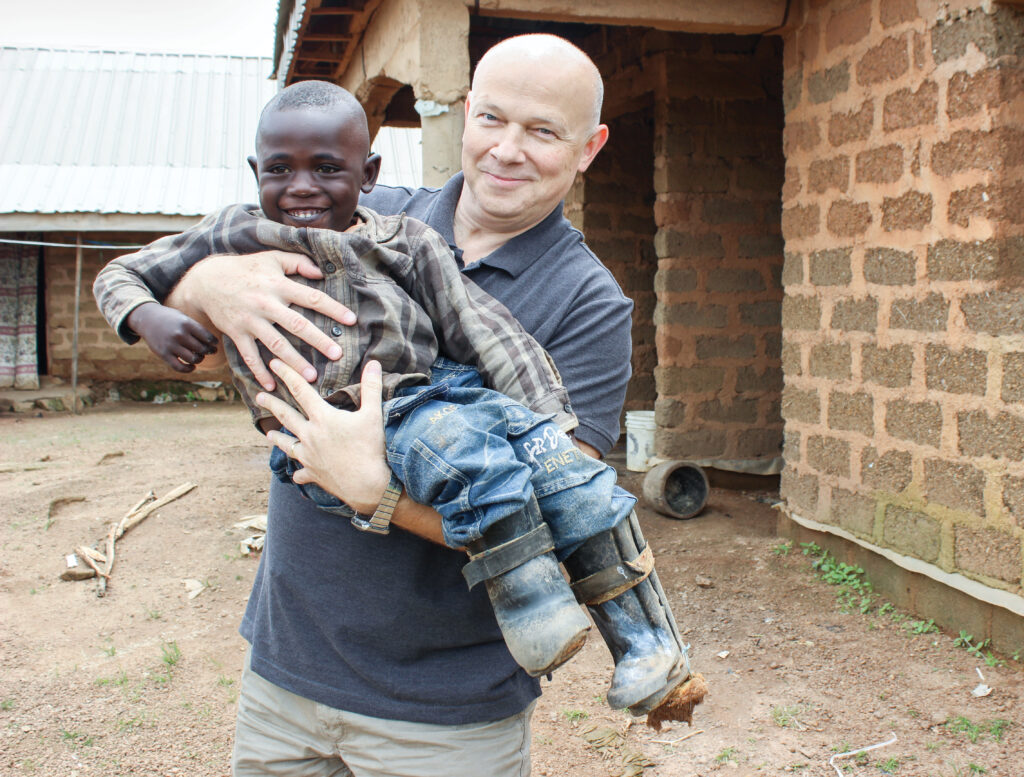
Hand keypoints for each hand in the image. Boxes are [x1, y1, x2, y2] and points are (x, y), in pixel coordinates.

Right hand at [127, 302, 217, 371]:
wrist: (147, 319)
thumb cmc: (171, 318)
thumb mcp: (184, 317)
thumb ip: (196, 328)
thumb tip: (213, 343)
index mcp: (187, 323)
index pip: (207, 337)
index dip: (214, 342)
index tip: (215, 343)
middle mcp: (179, 335)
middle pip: (202, 349)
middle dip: (209, 351)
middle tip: (211, 351)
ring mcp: (171, 345)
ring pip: (193, 359)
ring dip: (200, 359)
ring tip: (200, 356)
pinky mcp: (164, 354)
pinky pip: (180, 367)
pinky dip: (189, 369)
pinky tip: (193, 366)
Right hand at [168, 251, 355, 390]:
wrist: (206, 280)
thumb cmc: (246, 268)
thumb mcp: (271, 258)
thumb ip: (298, 262)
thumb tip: (322, 272)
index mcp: (278, 284)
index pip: (311, 298)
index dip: (333, 308)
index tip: (352, 320)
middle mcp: (266, 303)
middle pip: (297, 324)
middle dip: (318, 341)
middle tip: (337, 355)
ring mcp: (250, 320)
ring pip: (275, 344)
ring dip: (294, 362)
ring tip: (311, 377)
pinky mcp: (236, 333)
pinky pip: (249, 356)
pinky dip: (259, 372)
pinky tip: (272, 386)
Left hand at [256, 359, 390, 513]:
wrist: (367, 485)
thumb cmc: (371, 448)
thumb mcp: (373, 414)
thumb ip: (371, 387)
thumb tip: (373, 363)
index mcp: (323, 418)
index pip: (301, 390)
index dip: (287, 374)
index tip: (275, 364)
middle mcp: (310, 436)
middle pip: (286, 416)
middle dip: (272, 405)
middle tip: (259, 397)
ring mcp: (309, 457)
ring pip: (287, 445)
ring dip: (277, 438)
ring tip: (268, 434)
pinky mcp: (313, 474)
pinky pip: (301, 473)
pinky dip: (298, 472)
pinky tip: (295, 474)